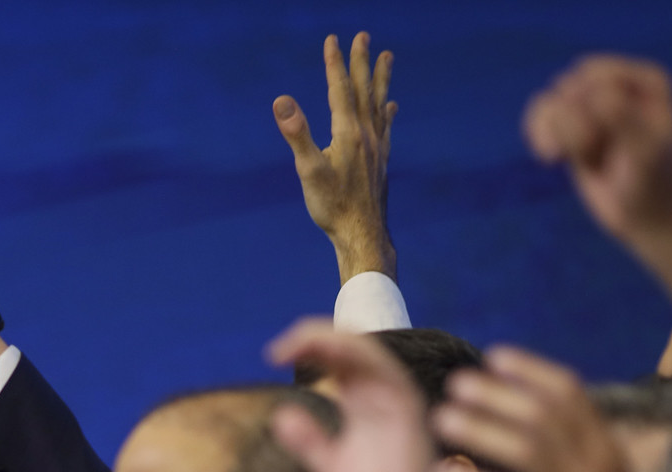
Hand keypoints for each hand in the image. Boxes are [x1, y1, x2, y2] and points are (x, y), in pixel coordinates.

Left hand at [265, 319, 462, 471]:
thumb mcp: (331, 466)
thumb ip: (309, 441)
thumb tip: (280, 415)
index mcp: (359, 398)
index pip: (332, 358)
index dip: (305, 347)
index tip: (271, 356)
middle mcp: (377, 390)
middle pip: (347, 345)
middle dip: (311, 337)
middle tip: (276, 350)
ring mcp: (394, 396)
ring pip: (366, 351)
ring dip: (332, 341)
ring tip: (299, 342)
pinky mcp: (407, 409)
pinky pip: (387, 373)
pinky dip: (361, 358)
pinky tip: (335, 352)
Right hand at [273, 33, 396, 281]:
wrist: (362, 234)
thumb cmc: (332, 206)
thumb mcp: (308, 171)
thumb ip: (297, 133)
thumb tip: (282, 102)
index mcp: (348, 133)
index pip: (340, 90)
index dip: (335, 63)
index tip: (333, 39)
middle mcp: (366, 134)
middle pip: (363, 90)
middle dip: (361, 62)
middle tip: (363, 36)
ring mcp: (377, 147)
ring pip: (379, 103)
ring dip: (381, 79)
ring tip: (386, 57)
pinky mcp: (380, 161)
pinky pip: (385, 126)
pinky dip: (387, 111)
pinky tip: (390, 106)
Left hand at [433, 346, 671, 471]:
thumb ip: (576, 451)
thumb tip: (533, 419)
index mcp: (608, 447)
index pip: (571, 393)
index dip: (531, 369)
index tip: (494, 355)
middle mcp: (599, 465)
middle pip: (544, 414)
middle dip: (497, 394)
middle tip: (456, 383)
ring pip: (528, 449)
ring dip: (481, 429)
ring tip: (443, 419)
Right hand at [524, 57, 671, 254]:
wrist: (653, 217)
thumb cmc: (655, 183)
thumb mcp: (645, 150)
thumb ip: (618, 117)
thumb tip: (581, 95)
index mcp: (646, 80)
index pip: (595, 76)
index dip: (590, 110)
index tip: (606, 142)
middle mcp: (620, 87)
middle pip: (569, 88)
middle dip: (573, 125)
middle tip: (595, 154)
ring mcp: (594, 107)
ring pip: (550, 101)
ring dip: (554, 133)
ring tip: (566, 158)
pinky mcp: (574, 129)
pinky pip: (541, 112)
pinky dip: (537, 133)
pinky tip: (550, 158)